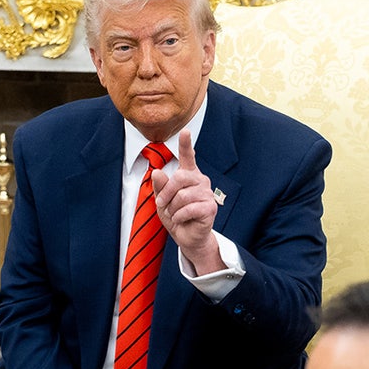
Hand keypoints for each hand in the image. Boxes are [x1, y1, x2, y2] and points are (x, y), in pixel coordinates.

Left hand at [152, 130, 226, 274]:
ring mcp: (207, 193)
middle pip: (179, 178)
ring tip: (175, 214)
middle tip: (162, 204)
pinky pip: (188, 208)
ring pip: (182, 196)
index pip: (188, 156)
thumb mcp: (162, 201)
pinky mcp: (210, 207)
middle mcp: (200, 181)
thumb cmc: (176, 216)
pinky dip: (179, 217)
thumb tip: (157, 172)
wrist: (187, 237)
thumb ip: (160, 186)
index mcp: (189, 176)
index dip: (186, 143)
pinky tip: (182, 220)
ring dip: (172, 208)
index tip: (185, 131)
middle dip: (166, 193)